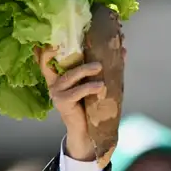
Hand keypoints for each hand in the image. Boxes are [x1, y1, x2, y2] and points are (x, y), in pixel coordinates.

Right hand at [37, 47, 104, 161]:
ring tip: (99, 68)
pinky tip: (100, 86)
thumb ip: (103, 67)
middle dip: (79, 55)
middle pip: (64, 63)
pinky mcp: (63, 102)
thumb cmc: (90, 104)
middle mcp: (55, 82)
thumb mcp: (94, 82)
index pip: (49, 58)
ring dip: (85, 70)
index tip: (59, 39)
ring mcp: (57, 92)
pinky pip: (77, 92)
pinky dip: (89, 87)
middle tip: (97, 54)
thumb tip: (122, 50)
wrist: (87, 130)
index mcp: (59, 75)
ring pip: (70, 76)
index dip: (49, 49)